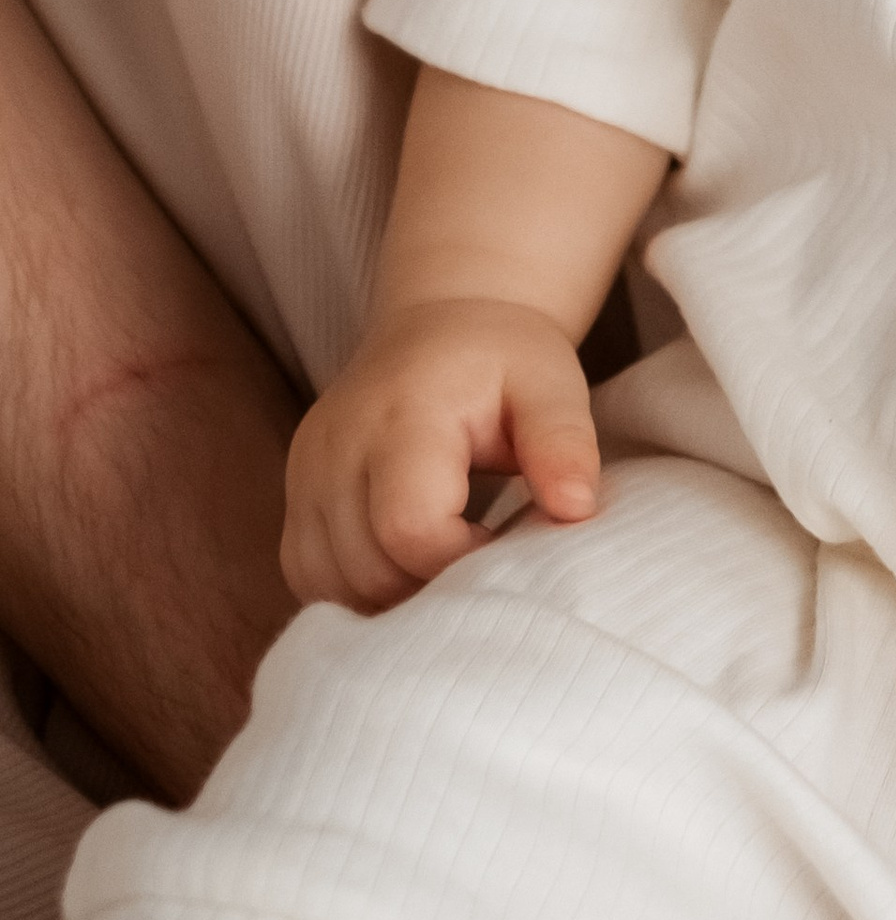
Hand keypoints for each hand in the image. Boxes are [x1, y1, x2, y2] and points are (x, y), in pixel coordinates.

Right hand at [281, 297, 600, 609]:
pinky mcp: (295, 493)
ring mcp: (306, 471)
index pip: (410, 528)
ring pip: (331, 583)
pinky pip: (307, 573)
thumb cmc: (504, 358)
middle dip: (432, 588)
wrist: (442, 323)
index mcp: (404, 414)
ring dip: (392, 597)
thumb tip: (577, 510)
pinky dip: (354, 590)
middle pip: (369, 568)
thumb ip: (564, 443)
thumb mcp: (551, 385)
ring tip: (448, 563)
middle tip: (482, 562)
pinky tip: (404, 568)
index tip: (504, 545)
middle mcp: (338, 443)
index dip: (462, 562)